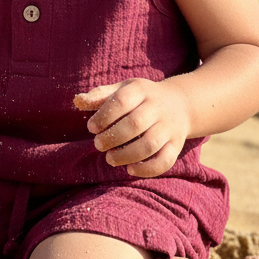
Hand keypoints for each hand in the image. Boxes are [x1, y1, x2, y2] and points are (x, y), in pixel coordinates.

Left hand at [73, 77, 190, 177]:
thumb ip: (100, 95)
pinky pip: (165, 161)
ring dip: (126, 155)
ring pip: (150, 144)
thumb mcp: (124, 89)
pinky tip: (130, 169)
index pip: (122, 101)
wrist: (181, 104)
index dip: (104, 116)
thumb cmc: (142, 98)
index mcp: (141, 90)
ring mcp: (169, 128)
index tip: (91, 127)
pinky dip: (147, 169)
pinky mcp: (176, 145)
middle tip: (98, 145)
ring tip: (110, 158)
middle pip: (135, 124)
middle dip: (113, 137)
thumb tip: (78, 101)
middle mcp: (157, 108)